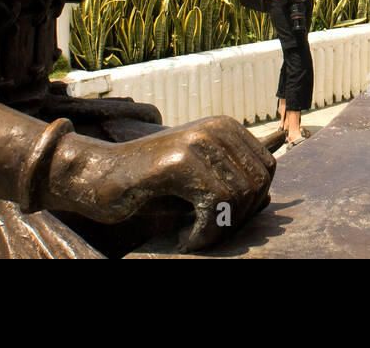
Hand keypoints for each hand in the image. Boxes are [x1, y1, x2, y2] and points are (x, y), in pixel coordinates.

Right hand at [48, 116, 274, 250]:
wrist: (100, 177)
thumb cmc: (151, 184)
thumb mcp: (198, 179)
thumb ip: (232, 180)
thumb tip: (270, 195)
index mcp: (225, 127)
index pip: (267, 169)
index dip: (251, 205)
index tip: (222, 223)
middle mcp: (216, 128)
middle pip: (258, 183)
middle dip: (237, 220)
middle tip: (207, 235)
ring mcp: (199, 141)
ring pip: (239, 196)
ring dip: (218, 230)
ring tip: (192, 239)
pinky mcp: (181, 161)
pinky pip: (215, 204)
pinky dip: (204, 233)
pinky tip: (184, 241)